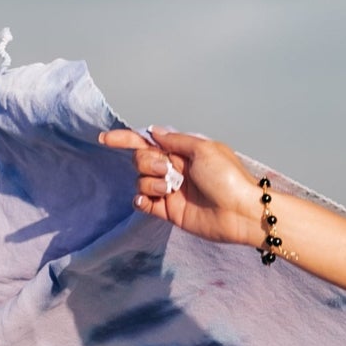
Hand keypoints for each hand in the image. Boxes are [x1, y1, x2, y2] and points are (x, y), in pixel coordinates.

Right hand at [97, 126, 262, 247]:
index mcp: (183, 152)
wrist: (240, 213)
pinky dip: (142, 200)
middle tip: (167, 170)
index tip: (105, 139)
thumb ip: (175, 140)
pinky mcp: (169, 211)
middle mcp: (175, 169)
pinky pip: (143, 202)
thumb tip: (153, 131)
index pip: (148, 142)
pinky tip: (150, 201)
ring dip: (150, 183)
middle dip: (147, 162)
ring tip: (171, 189)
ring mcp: (171, 191)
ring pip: (141, 181)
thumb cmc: (228, 178)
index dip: (125, 139)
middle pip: (141, 160)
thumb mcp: (204, 149)